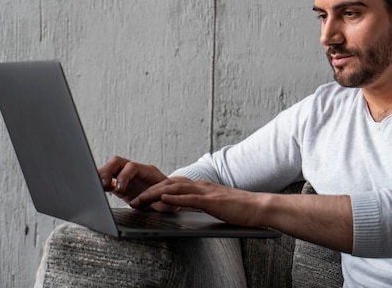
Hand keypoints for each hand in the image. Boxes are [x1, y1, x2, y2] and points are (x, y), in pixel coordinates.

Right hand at [97, 156, 180, 211]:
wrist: (168, 199)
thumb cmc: (170, 199)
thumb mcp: (169, 202)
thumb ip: (163, 201)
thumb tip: (160, 201)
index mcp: (147, 172)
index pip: (132, 167)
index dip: (124, 176)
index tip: (119, 188)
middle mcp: (135, 171)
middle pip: (117, 161)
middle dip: (107, 171)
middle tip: (102, 185)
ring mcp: (126, 177)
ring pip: (109, 168)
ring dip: (100, 176)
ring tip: (95, 188)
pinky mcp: (119, 186)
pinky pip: (106, 180)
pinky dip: (99, 183)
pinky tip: (95, 191)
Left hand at [131, 179, 265, 227]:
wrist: (257, 206)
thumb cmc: (238, 208)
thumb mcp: (213, 204)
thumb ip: (198, 203)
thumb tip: (183, 207)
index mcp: (200, 186)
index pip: (172, 184)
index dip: (155, 189)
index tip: (141, 197)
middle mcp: (201, 185)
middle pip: (169, 183)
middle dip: (149, 191)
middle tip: (134, 199)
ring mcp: (206, 191)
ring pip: (175, 189)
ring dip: (156, 193)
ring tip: (141, 199)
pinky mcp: (212, 201)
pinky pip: (190, 198)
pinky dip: (175, 199)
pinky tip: (164, 200)